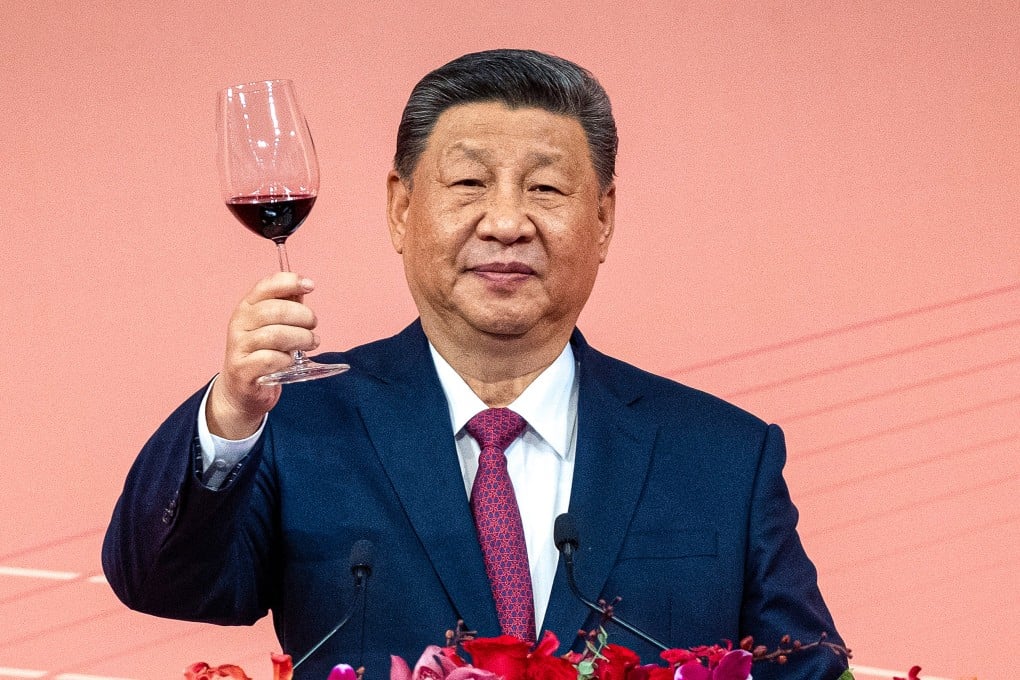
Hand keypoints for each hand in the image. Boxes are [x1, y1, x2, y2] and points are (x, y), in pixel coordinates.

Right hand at [206, 272, 319, 438]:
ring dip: (301, 338)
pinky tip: (291, 361)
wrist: (241, 390)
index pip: (266, 286)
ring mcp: (239, 347)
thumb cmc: (262, 352)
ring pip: (275, 335)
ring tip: (312, 342)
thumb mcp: (273, 325)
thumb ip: (288, 306)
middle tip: (313, 326)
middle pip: (275, 311)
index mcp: (246, 308)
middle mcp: (239, 324)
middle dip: (303, 316)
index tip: (310, 285)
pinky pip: (271, 359)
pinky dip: (287, 359)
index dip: (290, 282)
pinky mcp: (243, 370)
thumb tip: (305, 286)